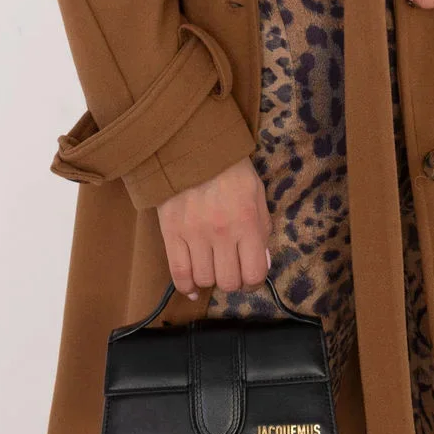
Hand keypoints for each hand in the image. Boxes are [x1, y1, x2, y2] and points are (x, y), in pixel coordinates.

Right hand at [154, 155, 272, 300]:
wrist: (193, 147)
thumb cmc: (230, 170)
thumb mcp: (257, 194)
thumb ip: (262, 229)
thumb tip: (262, 263)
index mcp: (247, 222)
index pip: (254, 273)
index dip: (254, 282)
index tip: (250, 277)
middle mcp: (221, 233)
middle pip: (228, 282)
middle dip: (232, 281)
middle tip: (231, 270)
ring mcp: (194, 235)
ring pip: (204, 279)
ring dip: (210, 279)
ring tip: (212, 267)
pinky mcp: (171, 233)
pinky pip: (178, 273)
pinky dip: (186, 285)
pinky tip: (192, 286)